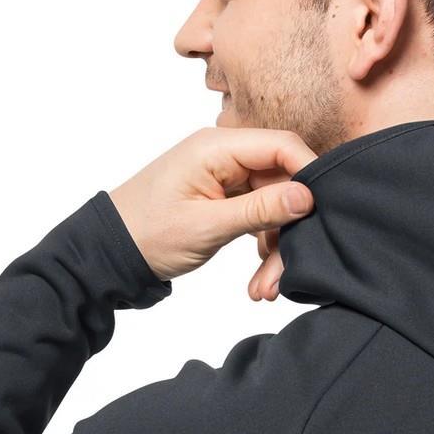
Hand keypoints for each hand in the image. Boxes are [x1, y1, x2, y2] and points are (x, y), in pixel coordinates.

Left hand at [108, 127, 316, 286]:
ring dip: (276, 246)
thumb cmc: (146, 234)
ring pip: (273, 204)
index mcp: (216, 148)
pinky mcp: (225, 197)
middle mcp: (224, 155)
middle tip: (284, 272)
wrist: (110, 254)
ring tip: (264, 287)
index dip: (309, 174)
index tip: (323, 212)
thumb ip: (260, 209)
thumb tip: (307, 196)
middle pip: (281, 182)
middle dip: (289, 228)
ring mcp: (225, 177)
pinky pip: (259, 215)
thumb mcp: (207, 226)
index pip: (282, 146)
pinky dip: (263, 245)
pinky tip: (257, 279)